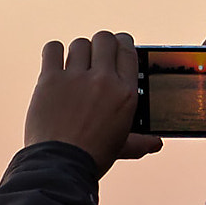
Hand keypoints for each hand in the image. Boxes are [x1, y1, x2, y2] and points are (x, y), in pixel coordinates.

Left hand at [24, 30, 163, 172]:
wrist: (60, 165)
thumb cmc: (91, 158)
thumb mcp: (121, 147)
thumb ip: (139, 142)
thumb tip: (156, 143)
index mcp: (125, 92)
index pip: (127, 50)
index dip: (120, 44)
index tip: (114, 48)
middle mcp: (103, 80)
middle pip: (105, 39)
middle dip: (99, 45)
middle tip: (92, 57)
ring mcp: (76, 78)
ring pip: (79, 44)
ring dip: (76, 52)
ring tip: (72, 68)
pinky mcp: (50, 80)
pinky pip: (53, 49)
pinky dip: (53, 52)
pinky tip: (54, 65)